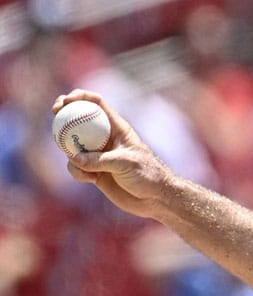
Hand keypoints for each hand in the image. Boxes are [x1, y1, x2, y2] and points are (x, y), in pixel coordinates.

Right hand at [52, 90, 173, 219]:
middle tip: (54, 113)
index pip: (97, 104)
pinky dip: (77, 172)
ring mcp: (98, 154)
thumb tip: (75, 159)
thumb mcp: (126, 163)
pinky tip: (90, 180)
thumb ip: (100, 160)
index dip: (81, 96)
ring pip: (72, 146)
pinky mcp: (94, 171)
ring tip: (85, 169)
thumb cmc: (148, 175)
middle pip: (79, 120)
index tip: (66, 100)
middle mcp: (105, 138)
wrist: (155, 198)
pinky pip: (76, 167)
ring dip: (70, 153)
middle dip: (64, 114)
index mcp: (117, 128)